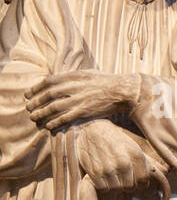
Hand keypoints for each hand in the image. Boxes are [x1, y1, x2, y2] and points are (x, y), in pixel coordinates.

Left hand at [27, 70, 141, 129]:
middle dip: (35, 102)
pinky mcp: (86, 111)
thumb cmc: (108, 81)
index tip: (28, 94)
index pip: (48, 82)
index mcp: (73, 76)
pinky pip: (66, 118)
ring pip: (54, 108)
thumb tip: (60, 79)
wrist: (124, 90)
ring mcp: (79, 100)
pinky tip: (49, 126)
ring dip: (42, 114)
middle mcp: (74, 87)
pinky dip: (56, 122)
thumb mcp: (88, 73)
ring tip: (34, 118)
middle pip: (48, 95)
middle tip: (28, 108)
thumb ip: (73, 76)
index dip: (35, 88)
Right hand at [74, 120, 156, 191]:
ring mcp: (108, 169)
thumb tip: (167, 171)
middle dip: (128, 184)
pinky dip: (104, 185)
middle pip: (131, 187)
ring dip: (116, 185)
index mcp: (136, 155)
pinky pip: (104, 188)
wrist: (91, 129)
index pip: (144, 181)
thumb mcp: (135, 145)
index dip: (141, 182)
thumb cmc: (116, 138)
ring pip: (117, 189)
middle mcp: (123, 163)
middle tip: (123, 177)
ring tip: (113, 175)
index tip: (136, 179)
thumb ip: (150, 160)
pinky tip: (104, 176)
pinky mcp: (94, 172)